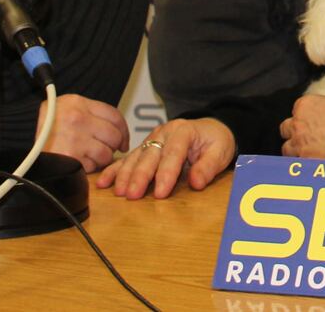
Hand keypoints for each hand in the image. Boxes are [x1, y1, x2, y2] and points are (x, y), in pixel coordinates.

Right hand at [41, 94, 127, 172]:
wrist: (19, 135)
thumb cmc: (47, 123)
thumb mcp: (69, 106)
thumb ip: (92, 112)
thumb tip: (119, 129)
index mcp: (79, 103)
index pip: (115, 116)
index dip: (124, 130)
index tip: (124, 140)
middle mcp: (78, 119)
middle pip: (114, 136)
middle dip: (114, 146)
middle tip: (108, 149)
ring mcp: (74, 139)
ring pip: (106, 154)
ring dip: (102, 158)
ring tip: (91, 156)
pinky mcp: (69, 158)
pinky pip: (91, 166)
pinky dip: (89, 167)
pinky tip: (80, 161)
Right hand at [95, 118, 236, 198]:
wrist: (210, 128)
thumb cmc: (215, 141)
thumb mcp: (220, 152)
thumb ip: (208, 167)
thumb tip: (196, 183)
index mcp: (183, 131)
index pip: (174, 153)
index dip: (166, 173)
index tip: (161, 193)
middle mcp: (164, 132)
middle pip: (150, 155)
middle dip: (140, 176)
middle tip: (132, 195)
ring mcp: (152, 139)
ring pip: (136, 156)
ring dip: (125, 175)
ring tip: (119, 192)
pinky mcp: (144, 148)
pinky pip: (127, 158)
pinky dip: (114, 170)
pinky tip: (103, 182)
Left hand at [279, 93, 324, 158]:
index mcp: (305, 106)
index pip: (297, 109)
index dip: (306, 115)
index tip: (314, 119)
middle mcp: (298, 125)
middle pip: (286, 129)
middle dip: (294, 132)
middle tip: (307, 136)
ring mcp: (300, 146)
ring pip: (287, 150)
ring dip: (296, 150)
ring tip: (309, 153)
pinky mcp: (306, 164)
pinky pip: (298, 165)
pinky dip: (304, 164)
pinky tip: (314, 164)